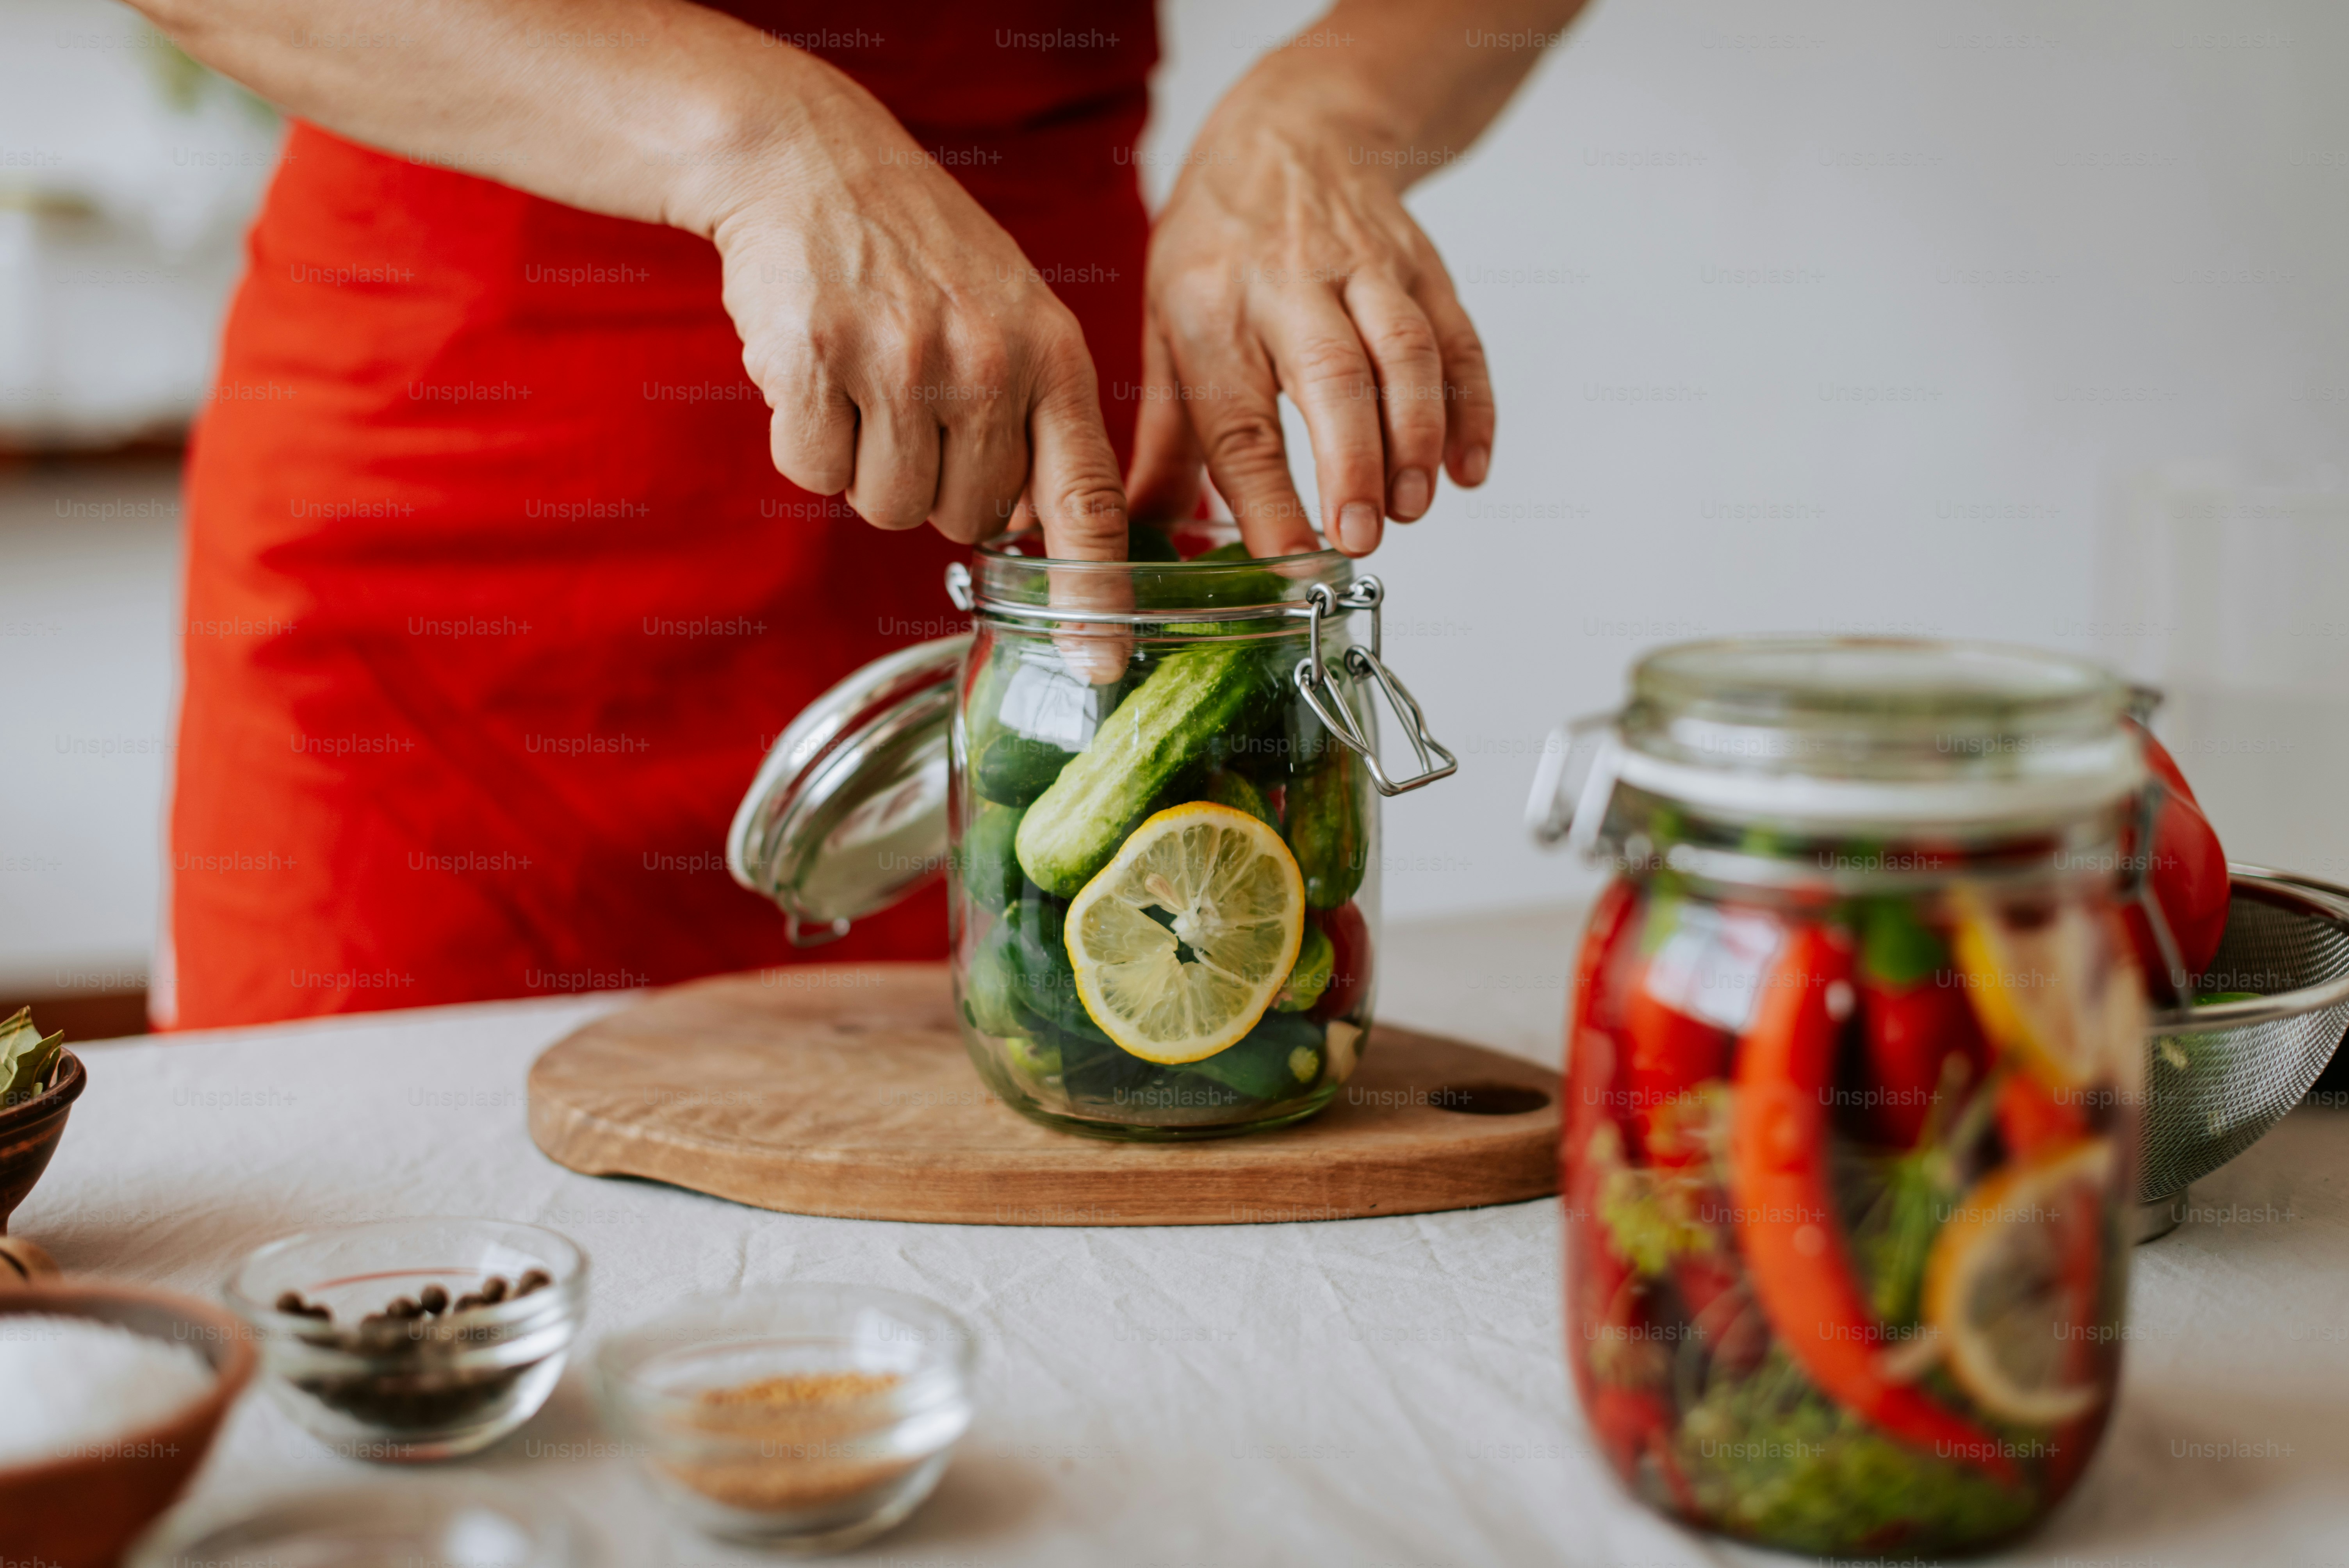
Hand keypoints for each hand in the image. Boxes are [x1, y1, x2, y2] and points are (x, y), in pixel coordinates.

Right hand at [703, 70, 1129, 560]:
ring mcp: (901, 361)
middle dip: (935, 483)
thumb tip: (1036, 537)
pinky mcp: (814, 361)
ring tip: (867, 381)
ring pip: (888, 507)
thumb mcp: (1019, 318)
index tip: (1101, 662)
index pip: (1088, 502)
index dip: (1093, 594)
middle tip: (914, 402)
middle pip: (966, 519)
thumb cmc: (922, 255)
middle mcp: (987, 363)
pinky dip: (807, 439)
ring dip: (867, 464)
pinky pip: (813, 471)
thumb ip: (1039, 424)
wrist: (813, 160)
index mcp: (1054, 357)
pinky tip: (819, 372)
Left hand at [1131, 105, 1494, 557]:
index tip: (1287, 558)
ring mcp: (1364, 269)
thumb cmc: (1219, 246)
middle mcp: (1288, 284)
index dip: (1267, 496)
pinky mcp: (1421, 266)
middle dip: (1353, 464)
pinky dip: (1471, 409)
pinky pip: (1458, 339)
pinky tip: (1468, 468)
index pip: (1240, 417)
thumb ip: (1166, 441)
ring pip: (1404, 353)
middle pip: (1332, 377)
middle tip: (1363, 536)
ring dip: (1418, 438)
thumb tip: (1139, 533)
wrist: (1289, 130)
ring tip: (1413, 508)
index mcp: (1212, 310)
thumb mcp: (1165, 327)